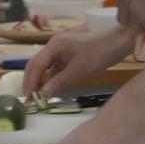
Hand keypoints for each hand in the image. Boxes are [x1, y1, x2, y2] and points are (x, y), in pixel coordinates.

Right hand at [21, 27, 135, 97]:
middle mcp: (53, 47)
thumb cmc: (98, 54)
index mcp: (53, 46)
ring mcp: (60, 51)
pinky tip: (49, 90)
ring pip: (44, 67)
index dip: (30, 82)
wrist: (117, 44)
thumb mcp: (78, 70)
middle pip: (36, 65)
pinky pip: (54, 68)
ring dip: (40, 81)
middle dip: (31, 81)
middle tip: (29, 99)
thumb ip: (59, 82)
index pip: (36, 65)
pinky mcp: (67, 57)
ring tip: (37, 97)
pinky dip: (50, 79)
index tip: (28, 98)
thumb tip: (42, 94)